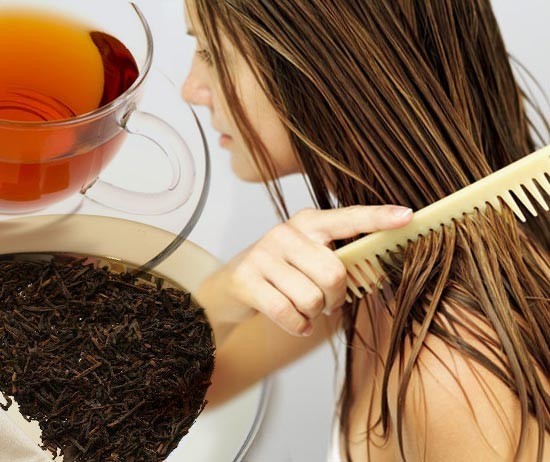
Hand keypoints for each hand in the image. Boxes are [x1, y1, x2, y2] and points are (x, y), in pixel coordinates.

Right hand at [195, 205, 412, 340]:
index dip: (378, 218)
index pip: (347, 218)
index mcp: (307, 222)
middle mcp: (285, 232)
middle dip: (336, 298)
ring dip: (314, 313)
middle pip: (333, 273)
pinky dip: (298, 326)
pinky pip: (289, 314)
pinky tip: (295, 321)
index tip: (408, 216)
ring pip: (312, 298)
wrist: (228, 287)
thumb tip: (375, 272)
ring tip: (304, 308)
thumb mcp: (306, 257)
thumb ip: (336, 258)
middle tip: (329, 302)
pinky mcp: (247, 279)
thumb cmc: (279, 273)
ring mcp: (263, 255)